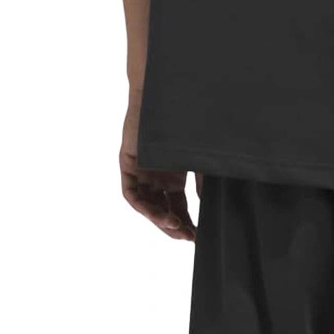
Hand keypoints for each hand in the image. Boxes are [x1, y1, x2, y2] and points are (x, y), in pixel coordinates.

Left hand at [119, 96, 197, 240]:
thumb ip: (202, 183)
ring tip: (175, 226)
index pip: (178, 208)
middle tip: (187, 237)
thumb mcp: (199, 160)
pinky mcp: (128, 164)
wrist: (169, 97)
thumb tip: (205, 207)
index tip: (197, 237)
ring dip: (159, 220)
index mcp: (173, 176)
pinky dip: (144, 207)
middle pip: (162, 210)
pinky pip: (131, 194)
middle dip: (174, 227)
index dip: (187, 224)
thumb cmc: (189, 125)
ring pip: (146, 206)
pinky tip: (160, 215)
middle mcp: (156, 177)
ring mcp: (142, 171)